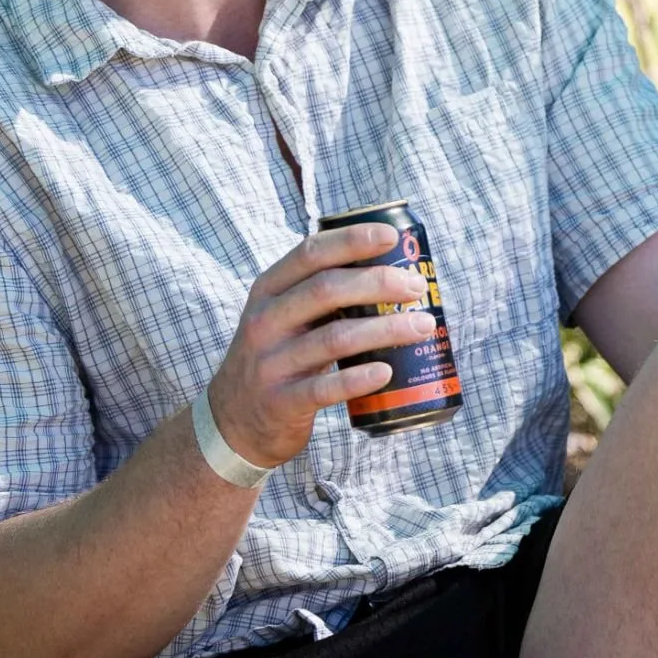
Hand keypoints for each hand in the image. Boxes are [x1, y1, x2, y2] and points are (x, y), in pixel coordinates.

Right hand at [205, 224, 437, 472]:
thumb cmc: (277, 357)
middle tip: (417, 286)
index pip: (310, 254)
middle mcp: (264, 321)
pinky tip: (387, 371)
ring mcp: (270, 363)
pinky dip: (358, 378)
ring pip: (334, 339)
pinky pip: (324, 388)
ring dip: (385, 329)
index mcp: (268, 291)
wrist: (234, 420)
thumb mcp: (282, 316)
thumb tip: (394, 271)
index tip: (393, 236)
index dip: (352, 240)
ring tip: (423, 325)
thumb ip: (320, 295)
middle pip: (326, 290)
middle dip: (378, 283)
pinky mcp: (281, 401)